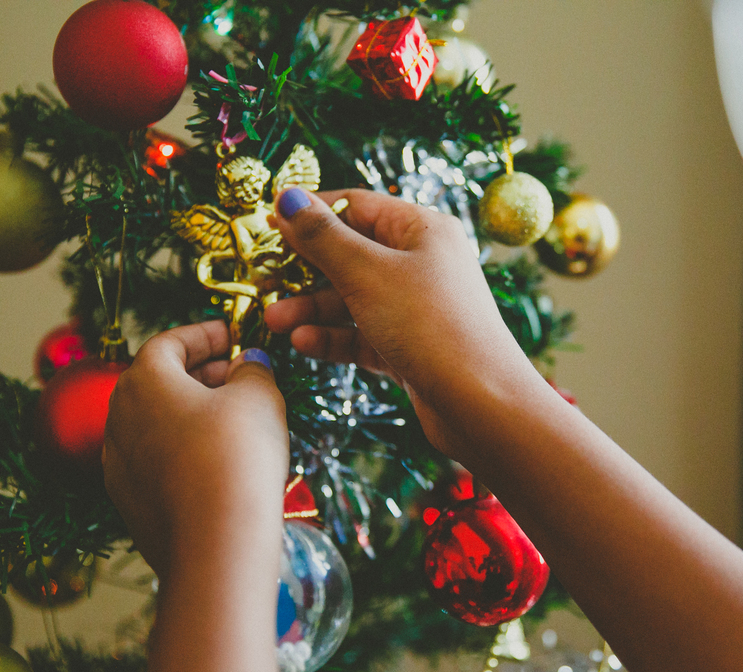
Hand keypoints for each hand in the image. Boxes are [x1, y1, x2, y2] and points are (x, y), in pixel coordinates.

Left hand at [102, 321, 288, 579]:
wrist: (215, 542)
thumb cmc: (236, 455)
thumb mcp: (259, 397)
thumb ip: (252, 370)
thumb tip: (248, 364)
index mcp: (143, 380)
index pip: (169, 342)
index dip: (205, 334)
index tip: (233, 335)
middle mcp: (118, 417)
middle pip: (157, 381)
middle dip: (199, 373)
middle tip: (239, 374)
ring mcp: (118, 464)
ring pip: (154, 424)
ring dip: (190, 414)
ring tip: (233, 419)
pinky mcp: (129, 503)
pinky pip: (155, 462)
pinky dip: (182, 450)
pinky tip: (216, 461)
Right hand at [265, 188, 542, 462]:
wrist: (480, 403)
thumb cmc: (430, 325)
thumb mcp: (367, 273)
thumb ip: (323, 237)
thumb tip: (288, 198)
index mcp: (421, 230)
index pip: (356, 206)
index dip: (310, 213)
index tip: (264, 225)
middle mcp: (422, 264)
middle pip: (350, 255)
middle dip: (303, 271)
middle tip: (262, 281)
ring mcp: (416, 308)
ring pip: (351, 300)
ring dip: (311, 309)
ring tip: (274, 322)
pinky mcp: (410, 349)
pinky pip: (362, 335)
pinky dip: (333, 338)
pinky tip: (304, 344)